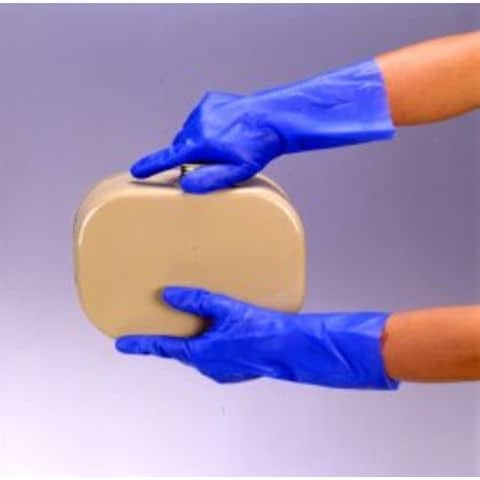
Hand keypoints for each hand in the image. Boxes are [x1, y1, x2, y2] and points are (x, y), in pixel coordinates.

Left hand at [115, 286, 398, 389]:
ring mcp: (222, 369)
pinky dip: (206, 344)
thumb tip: (170, 295)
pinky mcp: (234, 367)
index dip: (141, 345)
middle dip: (166, 343)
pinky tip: (213, 332)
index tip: (121, 344)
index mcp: (202, 352)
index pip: (164, 348)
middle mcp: (208, 365)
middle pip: (179, 352)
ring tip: (184, 327)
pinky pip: (212, 356)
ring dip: (188, 343)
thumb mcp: (227, 309)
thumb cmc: (263, 330)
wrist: (291, 348)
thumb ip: (197, 300)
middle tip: (153, 330)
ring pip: (196, 354)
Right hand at [130, 59, 394, 193]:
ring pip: (190, 133)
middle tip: (211, 162)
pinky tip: (224, 130)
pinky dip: (205, 126)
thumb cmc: (257, 147)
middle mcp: (196, 125)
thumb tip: (185, 185)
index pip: (169, 158)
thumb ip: (210, 180)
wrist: (273, 118)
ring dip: (198, 141)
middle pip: (181, 147)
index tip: (135, 171)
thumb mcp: (237, 171)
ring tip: (222, 144)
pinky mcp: (209, 101)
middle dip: (189, 157)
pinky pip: (199, 118)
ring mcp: (202, 111)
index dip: (151, 166)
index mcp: (201, 144)